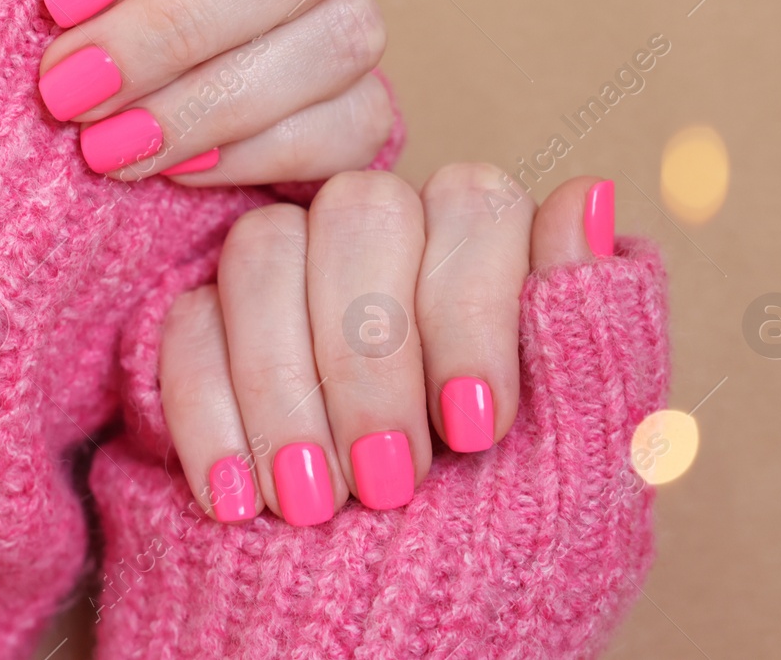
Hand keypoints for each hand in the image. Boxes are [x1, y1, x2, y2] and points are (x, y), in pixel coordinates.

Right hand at [158, 168, 617, 523]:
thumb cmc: (492, 585)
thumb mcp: (580, 482)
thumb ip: (598, 340)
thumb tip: (590, 194)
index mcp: (485, 278)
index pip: (471, 202)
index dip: (469, 306)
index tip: (474, 430)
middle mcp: (385, 264)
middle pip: (360, 208)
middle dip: (370, 356)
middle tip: (388, 481)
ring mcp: (286, 293)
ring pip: (264, 250)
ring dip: (286, 387)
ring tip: (312, 505)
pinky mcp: (198, 339)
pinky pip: (182, 323)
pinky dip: (211, 418)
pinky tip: (241, 505)